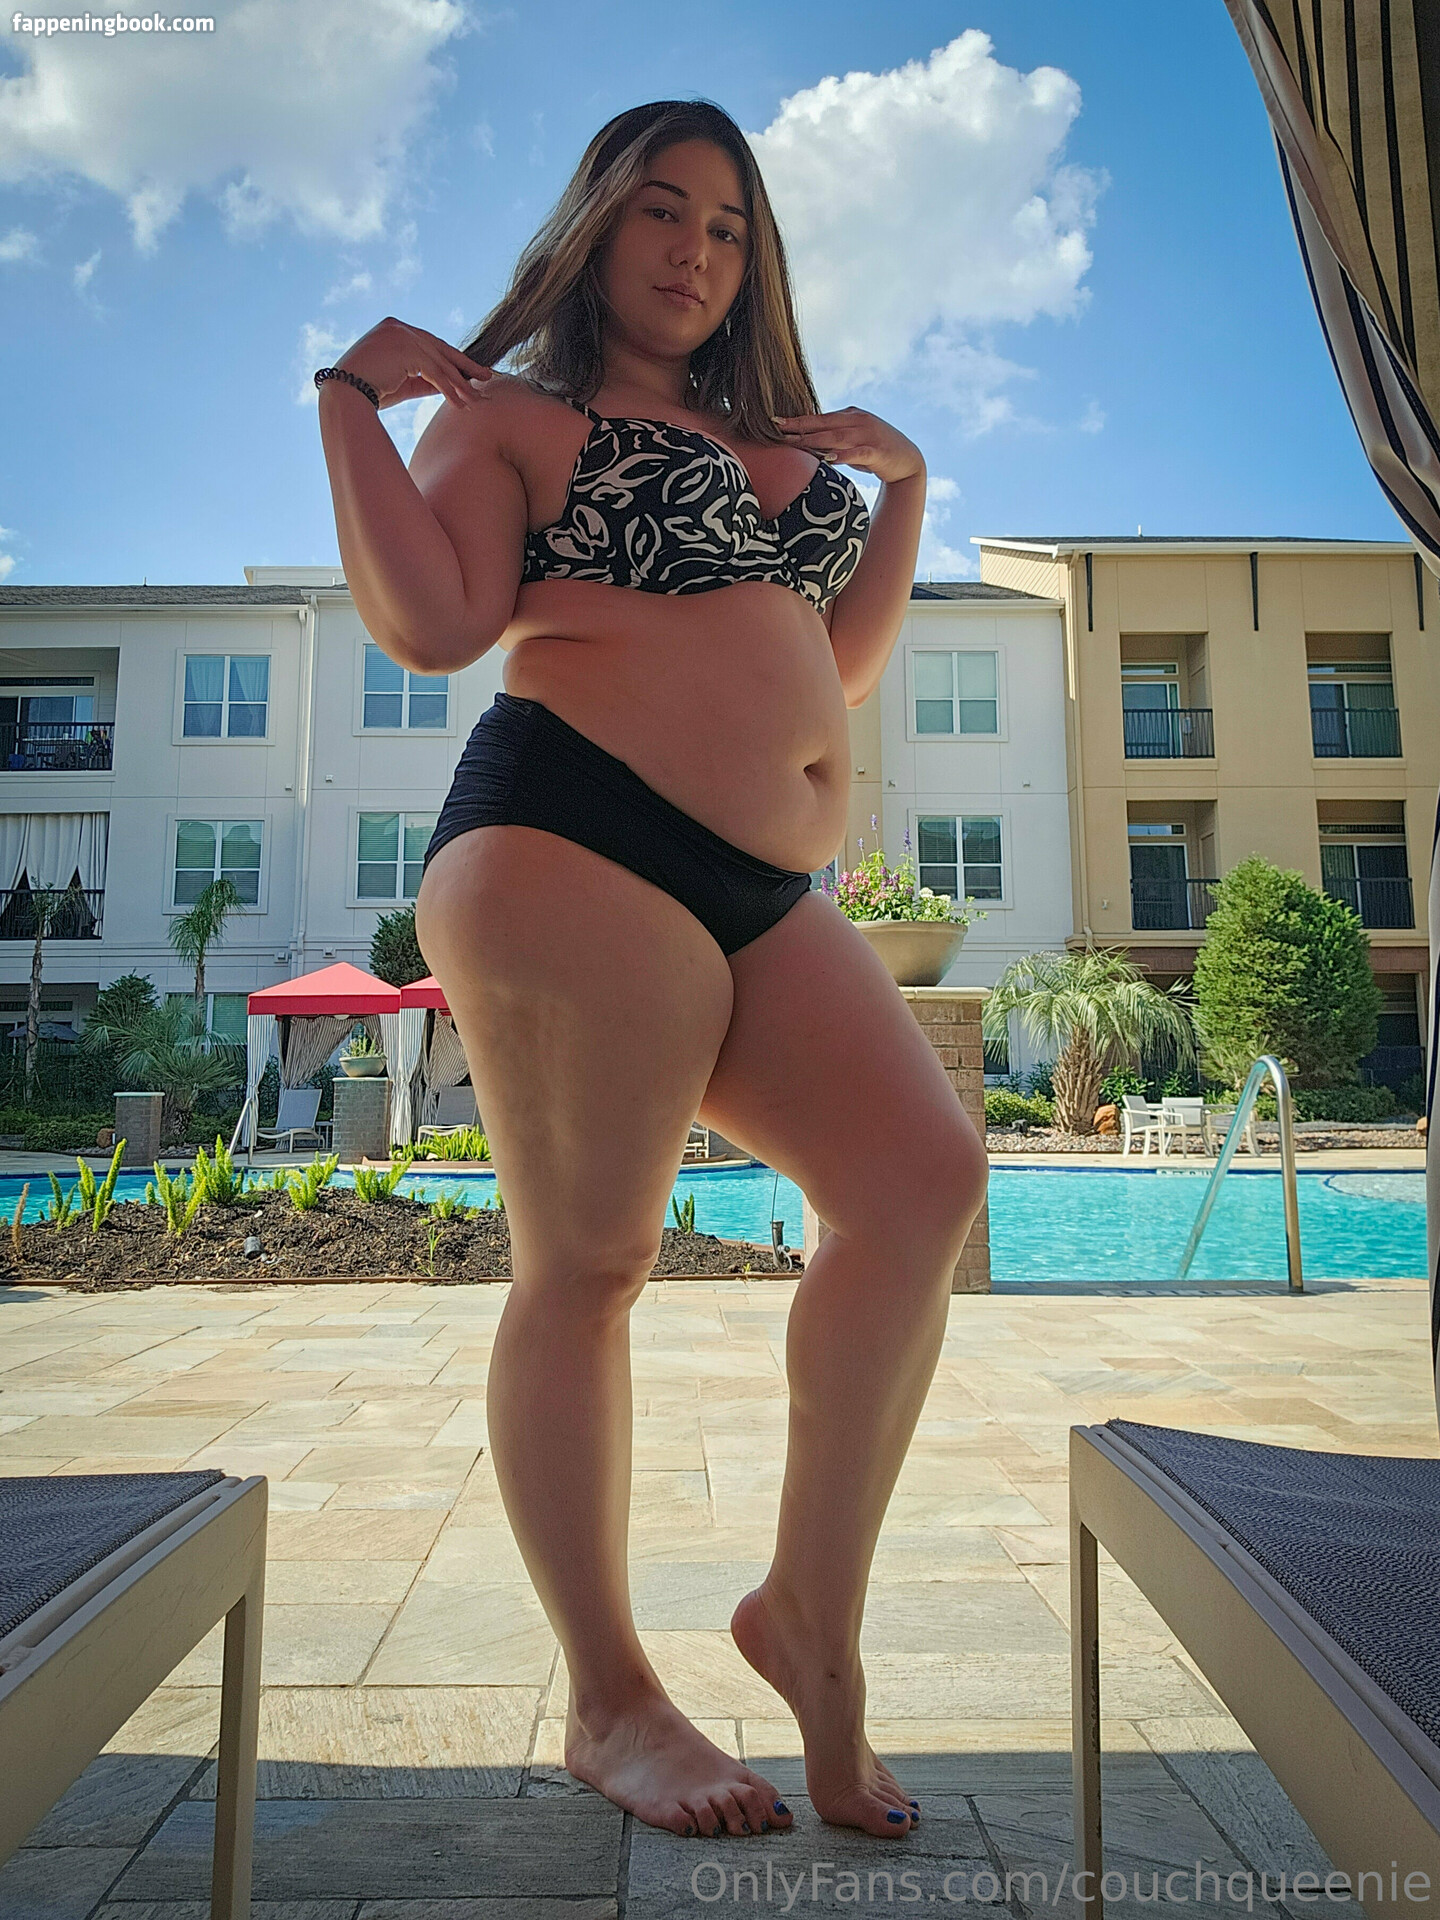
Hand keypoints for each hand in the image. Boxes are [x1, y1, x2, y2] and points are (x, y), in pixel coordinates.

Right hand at [329, 316, 491, 410]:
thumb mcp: (402, 382)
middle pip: (440, 348)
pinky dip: (449, 390)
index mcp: (395, 329)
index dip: (450, 359)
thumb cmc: (368, 390)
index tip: (469, 370)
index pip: (429, 344)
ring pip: (440, 362)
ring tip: (478, 399)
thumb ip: (424, 379)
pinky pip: (435, 372)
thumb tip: (448, 386)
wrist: (344, 394)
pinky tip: (461, 404)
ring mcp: (403, 335)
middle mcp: (399, 327)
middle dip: (465, 365)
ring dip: (460, 383)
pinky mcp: (407, 350)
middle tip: (488, 375)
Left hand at [771, 405, 922, 483]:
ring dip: (813, 440)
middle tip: (776, 430)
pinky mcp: (877, 452)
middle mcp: (858, 421)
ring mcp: (868, 435)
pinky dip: (842, 455)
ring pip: (836, 437)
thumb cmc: (876, 452)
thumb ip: (833, 438)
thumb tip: (806, 441)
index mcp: (851, 415)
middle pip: (823, 424)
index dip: (797, 419)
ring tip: (793, 443)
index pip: (819, 417)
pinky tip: (829, 458)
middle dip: (799, 427)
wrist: (908, 461)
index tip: (775, 422)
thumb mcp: (853, 439)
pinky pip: (857, 453)